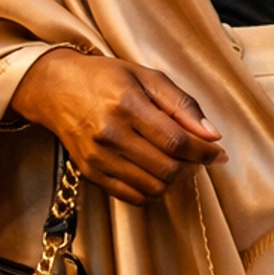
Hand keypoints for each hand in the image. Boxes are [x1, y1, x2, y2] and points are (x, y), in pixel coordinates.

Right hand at [10, 47, 224, 206]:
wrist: (55, 88)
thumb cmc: (105, 77)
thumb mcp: (147, 77)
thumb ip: (182, 104)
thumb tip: (212, 134)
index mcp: (127, 106)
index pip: (176, 141)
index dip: (204, 152)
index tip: (218, 153)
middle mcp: (110, 135)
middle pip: (167, 169)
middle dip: (192, 166)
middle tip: (198, 156)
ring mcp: (97, 158)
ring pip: (152, 188)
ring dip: (174, 180)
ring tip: (177, 162)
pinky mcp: (90, 173)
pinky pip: (131, 197)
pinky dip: (151, 190)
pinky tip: (155, 172)